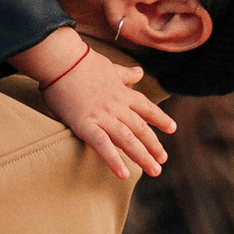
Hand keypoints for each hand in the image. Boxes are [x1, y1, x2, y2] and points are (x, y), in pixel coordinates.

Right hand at [40, 48, 174, 179]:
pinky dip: (113, 160)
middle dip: (153, 145)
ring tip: (155, 170)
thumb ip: (125, 74)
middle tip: (163, 160)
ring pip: (128, 139)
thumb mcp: (109, 67)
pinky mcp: (84, 124)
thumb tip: (140, 72)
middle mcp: (116, 106)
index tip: (172, 129)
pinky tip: (123, 174)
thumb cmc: (80, 61)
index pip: (146, 107)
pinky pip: (102, 144)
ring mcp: (102, 116)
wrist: (61, 58)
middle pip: (140, 128)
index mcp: (122, 92)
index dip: (160, 119)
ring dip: (142, 156)